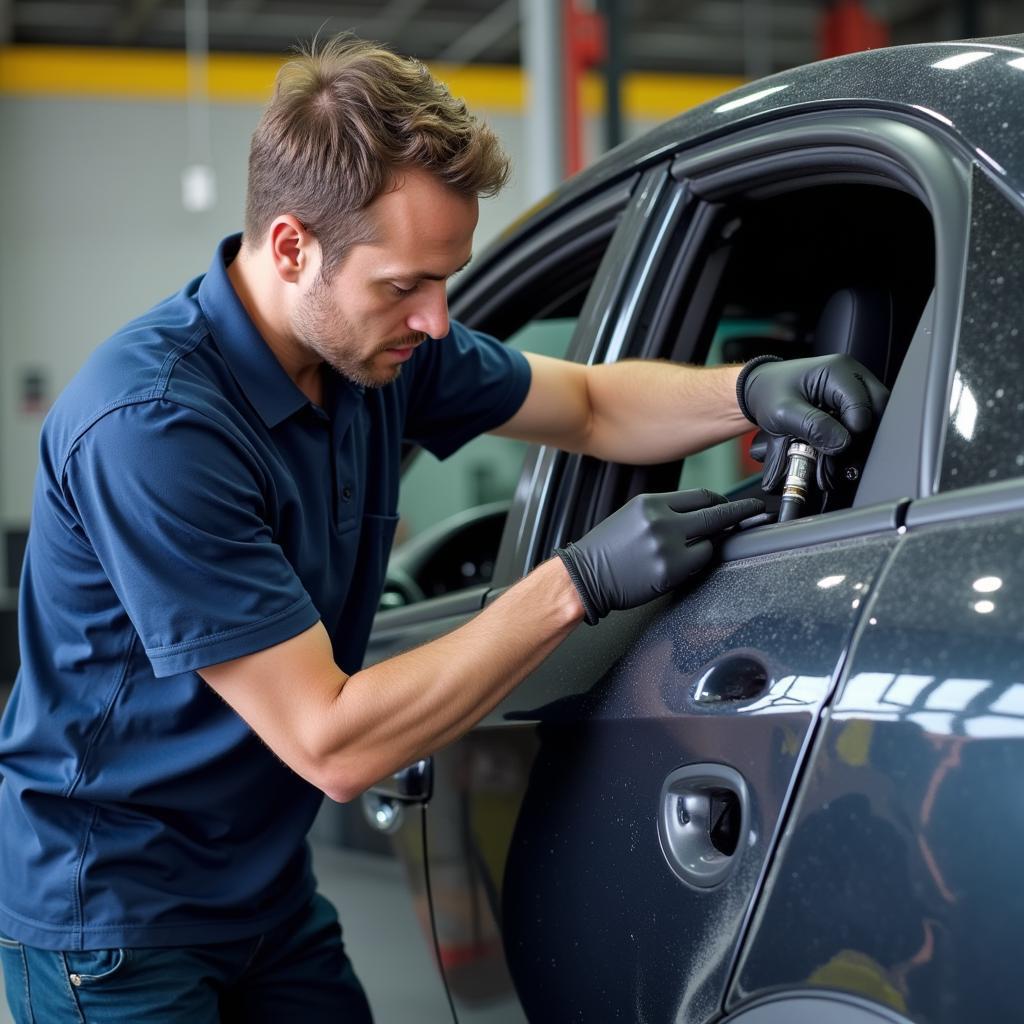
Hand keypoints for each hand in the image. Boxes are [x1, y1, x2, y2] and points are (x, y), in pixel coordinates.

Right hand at [555, 489, 763, 623]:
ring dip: (711, 545)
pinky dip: (698, 563)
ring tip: (692, 551)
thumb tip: (701, 512)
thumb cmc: (606, 549)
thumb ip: (666, 511)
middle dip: (740, 513)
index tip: (735, 504)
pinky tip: (682, 565)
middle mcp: (661, 521)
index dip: (722, 501)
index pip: (701, 496)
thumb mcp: (633, 516)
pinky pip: (700, 563)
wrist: (584, 576)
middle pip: (715, 512)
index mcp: (651, 503)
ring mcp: (667, 546)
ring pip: (710, 540)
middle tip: (757, 512)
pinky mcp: (670, 571)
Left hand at [740, 354, 888, 491]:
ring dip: (858, 434)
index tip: (834, 445)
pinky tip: (836, 438)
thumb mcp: (784, 412)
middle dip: (862, 433)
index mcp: (838, 370)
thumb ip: (813, 427)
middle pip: (878, 408)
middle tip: (839, 448)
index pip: (864, 406)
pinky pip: (864, 418)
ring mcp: (854, 387)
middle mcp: (852, 375)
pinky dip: (852, 432)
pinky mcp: (850, 400)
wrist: (759, 391)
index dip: (852, 431)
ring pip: (874, 415)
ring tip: (834, 444)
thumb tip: (842, 443)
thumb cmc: (769, 394)